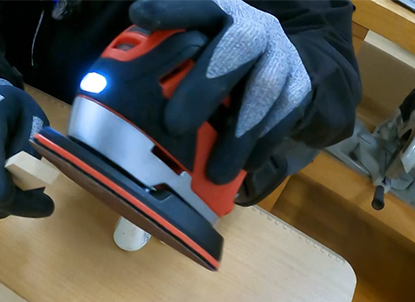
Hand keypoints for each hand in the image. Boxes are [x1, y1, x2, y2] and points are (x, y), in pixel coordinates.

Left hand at [130, 0, 311, 183]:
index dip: (171, 10)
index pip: (196, 5)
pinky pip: (285, 115)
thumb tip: (115, 87)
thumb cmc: (215, 59)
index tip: (140, 14)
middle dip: (205, 87)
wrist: (273, 62)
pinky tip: (245, 167)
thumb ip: (164, 58)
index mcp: (218, 11)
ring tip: (216, 171)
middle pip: (236, 47)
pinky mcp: (299, 84)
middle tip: (175, 125)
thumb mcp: (193, 49)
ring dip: (239, 134)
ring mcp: (280, 54)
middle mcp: (252, 27)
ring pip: (264, 89)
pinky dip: (263, 145)